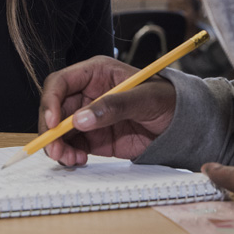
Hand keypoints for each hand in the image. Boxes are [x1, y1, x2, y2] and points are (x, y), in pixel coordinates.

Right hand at [39, 55, 175, 166]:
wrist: (183, 124)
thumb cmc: (168, 99)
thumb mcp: (144, 98)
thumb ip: (114, 106)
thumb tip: (81, 119)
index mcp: (95, 73)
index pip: (60, 82)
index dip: (51, 101)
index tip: (52, 123)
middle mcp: (87, 93)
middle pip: (54, 109)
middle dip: (50, 130)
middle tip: (55, 149)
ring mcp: (88, 116)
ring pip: (59, 130)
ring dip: (57, 145)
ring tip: (70, 158)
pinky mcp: (93, 137)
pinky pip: (72, 145)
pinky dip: (69, 154)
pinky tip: (78, 160)